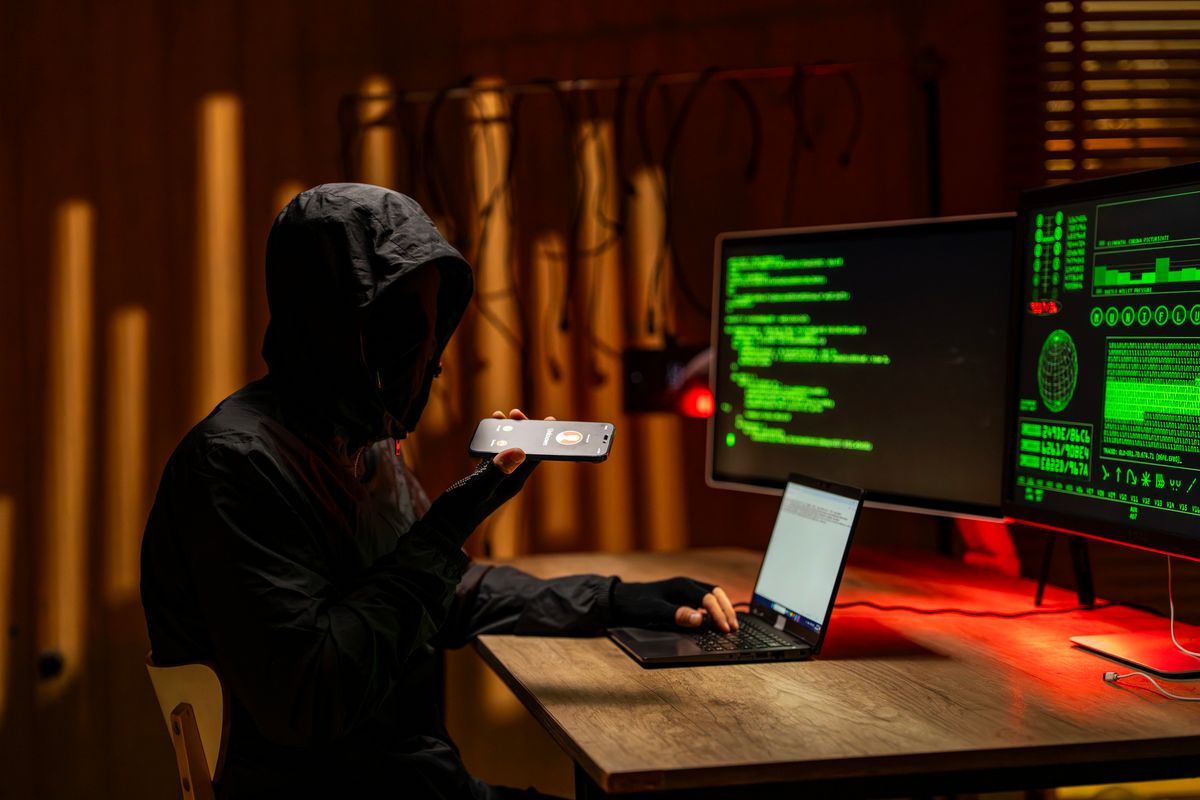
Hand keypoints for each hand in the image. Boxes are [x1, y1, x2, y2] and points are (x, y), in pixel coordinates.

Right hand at [422, 408, 547, 545]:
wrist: (444, 525)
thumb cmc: (462, 509)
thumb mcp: (481, 487)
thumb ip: (499, 470)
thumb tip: (520, 450)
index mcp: (514, 481)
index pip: (534, 457)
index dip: (542, 439)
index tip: (547, 421)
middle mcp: (508, 479)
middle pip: (522, 451)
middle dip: (522, 431)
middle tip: (515, 413)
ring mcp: (496, 478)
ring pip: (507, 451)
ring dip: (507, 434)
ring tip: (502, 416)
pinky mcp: (482, 477)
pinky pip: (492, 455)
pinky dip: (492, 442)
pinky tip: (489, 432)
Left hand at [610, 577, 739, 632]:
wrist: (620, 599)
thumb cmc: (636, 605)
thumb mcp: (654, 611)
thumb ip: (676, 614)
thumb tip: (699, 619)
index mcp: (681, 585)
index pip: (708, 598)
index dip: (719, 614)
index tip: (726, 629)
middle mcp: (685, 584)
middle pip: (715, 593)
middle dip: (727, 610)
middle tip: (734, 628)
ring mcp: (684, 589)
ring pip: (712, 594)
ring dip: (723, 608)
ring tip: (730, 624)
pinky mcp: (682, 595)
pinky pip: (705, 599)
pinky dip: (715, 608)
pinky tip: (716, 619)